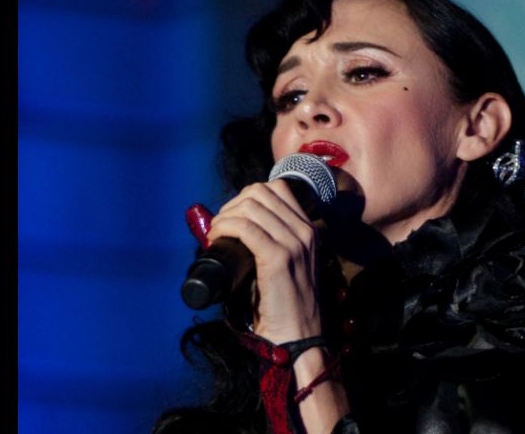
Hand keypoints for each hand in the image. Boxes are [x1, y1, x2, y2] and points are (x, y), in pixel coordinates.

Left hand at [199, 181, 320, 343]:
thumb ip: (275, 244)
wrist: (298, 335)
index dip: (247, 196)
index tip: (232, 216)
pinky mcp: (279, 258)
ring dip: (225, 215)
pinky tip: (217, 238)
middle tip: (220, 225)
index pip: (277, 189)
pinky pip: (245, 228)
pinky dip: (225, 228)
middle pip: (260, 193)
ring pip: (251, 207)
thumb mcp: (289, 265)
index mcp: (309, 230)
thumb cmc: (285, 306)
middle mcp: (305, 231)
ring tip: (216, 233)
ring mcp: (294, 243)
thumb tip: (237, 229)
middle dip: (232, 204)